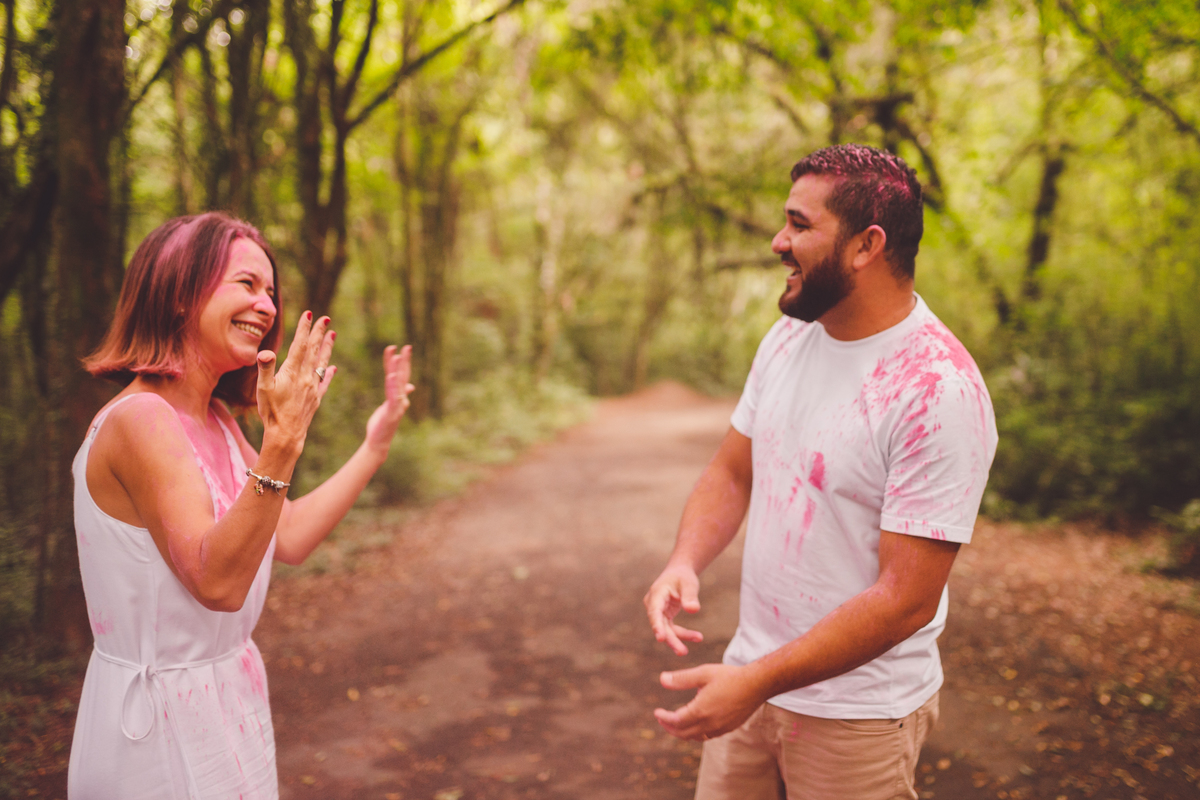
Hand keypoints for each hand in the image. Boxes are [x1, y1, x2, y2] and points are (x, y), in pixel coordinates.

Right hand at [256, 312, 335, 446]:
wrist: (286, 435)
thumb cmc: (271, 412)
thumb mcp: (262, 389)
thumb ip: (265, 368)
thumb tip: (266, 352)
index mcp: (292, 372)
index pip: (300, 345)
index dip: (304, 328)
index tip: (309, 313)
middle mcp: (305, 377)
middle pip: (314, 350)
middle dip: (319, 332)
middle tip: (326, 318)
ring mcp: (312, 388)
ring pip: (321, 363)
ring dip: (327, 347)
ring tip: (333, 334)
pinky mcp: (315, 399)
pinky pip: (324, 382)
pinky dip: (328, 373)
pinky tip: (333, 367)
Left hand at [364, 345, 414, 455]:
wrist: (379, 440)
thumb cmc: (383, 424)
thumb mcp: (391, 406)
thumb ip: (398, 393)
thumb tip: (411, 386)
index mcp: (399, 396)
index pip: (400, 375)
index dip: (399, 363)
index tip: (398, 348)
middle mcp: (401, 398)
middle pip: (403, 376)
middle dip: (405, 362)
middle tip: (407, 347)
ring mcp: (398, 405)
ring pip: (399, 384)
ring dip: (398, 369)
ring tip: (398, 356)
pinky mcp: (393, 412)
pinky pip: (393, 396)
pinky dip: (393, 385)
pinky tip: (391, 375)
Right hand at [644, 563, 703, 654]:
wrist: (679, 572)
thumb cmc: (683, 576)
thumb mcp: (689, 583)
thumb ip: (690, 596)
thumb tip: (694, 610)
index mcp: (656, 594)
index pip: (654, 612)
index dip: (657, 626)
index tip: (661, 638)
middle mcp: (653, 604)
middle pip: (660, 625)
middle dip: (671, 639)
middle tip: (682, 652)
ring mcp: (658, 612)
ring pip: (666, 630)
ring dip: (679, 639)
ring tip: (698, 639)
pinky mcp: (664, 617)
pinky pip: (672, 629)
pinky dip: (683, 634)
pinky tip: (697, 637)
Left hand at [654, 663, 764, 740]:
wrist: (756, 684)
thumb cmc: (729, 676)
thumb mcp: (703, 673)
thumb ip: (681, 678)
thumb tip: (662, 679)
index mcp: (701, 710)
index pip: (675, 721)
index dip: (664, 718)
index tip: (657, 712)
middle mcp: (709, 724)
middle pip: (683, 733)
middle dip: (670, 728)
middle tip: (662, 719)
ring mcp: (720, 728)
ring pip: (695, 737)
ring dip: (683, 732)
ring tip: (676, 722)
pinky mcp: (728, 728)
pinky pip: (707, 736)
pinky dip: (696, 732)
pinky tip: (696, 723)